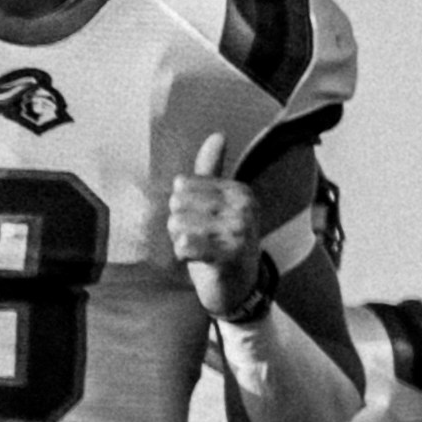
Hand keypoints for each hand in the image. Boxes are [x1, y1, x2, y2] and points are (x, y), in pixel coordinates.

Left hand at [162, 129, 272, 323]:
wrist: (239, 287)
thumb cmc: (222, 242)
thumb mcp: (218, 205)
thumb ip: (212, 171)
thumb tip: (218, 134)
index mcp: (240, 190)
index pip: (182, 184)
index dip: (182, 206)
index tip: (203, 222)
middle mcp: (244, 207)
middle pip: (177, 203)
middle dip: (179, 224)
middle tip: (201, 239)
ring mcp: (239, 231)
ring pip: (177, 224)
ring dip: (180, 241)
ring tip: (201, 250)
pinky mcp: (229, 256)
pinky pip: (184, 245)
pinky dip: (182, 255)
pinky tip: (197, 260)